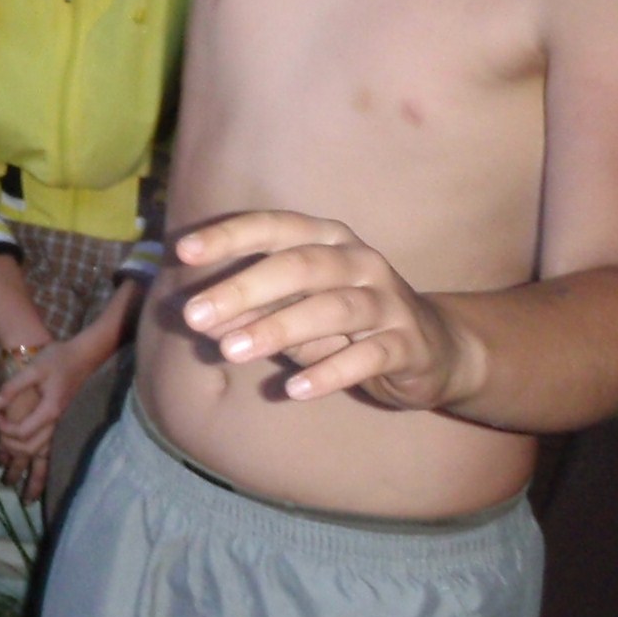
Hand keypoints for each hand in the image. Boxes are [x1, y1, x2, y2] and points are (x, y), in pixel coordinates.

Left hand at [0, 337, 96, 501]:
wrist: (82, 357)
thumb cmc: (58, 359)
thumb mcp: (34, 367)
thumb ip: (13, 386)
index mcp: (49, 411)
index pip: (21, 433)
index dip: (4, 429)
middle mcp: (56, 424)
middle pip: (32, 451)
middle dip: (14, 459)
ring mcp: (60, 426)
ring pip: (46, 459)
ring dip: (36, 479)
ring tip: (26, 498)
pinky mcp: (61, 424)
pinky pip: (52, 451)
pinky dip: (45, 467)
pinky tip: (39, 476)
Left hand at [177, 212, 469, 410]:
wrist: (434, 349)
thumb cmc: (347, 322)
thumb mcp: (297, 307)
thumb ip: (255, 307)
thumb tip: (200, 315)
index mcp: (327, 238)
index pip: (274, 227)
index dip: (229, 236)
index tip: (183, 251)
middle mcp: (359, 260)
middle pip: (299, 266)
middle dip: (243, 289)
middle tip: (194, 316)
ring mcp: (388, 301)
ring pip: (332, 308)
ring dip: (278, 329)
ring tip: (231, 350)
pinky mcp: (408, 344)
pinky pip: (368, 357)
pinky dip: (329, 372)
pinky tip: (294, 389)